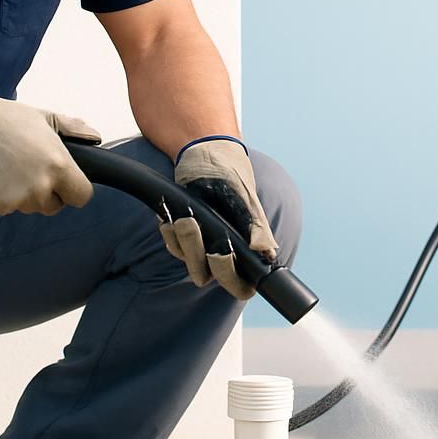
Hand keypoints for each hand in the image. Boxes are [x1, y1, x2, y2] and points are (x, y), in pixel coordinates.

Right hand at [0, 76, 98, 215]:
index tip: (66, 184)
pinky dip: (2, 198)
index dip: (74, 190)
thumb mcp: (45, 117)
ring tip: (11, 168)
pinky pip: (6, 208)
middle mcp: (41, 186)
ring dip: (24, 195)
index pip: (82, 196)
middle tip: (31, 170)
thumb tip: (95, 137)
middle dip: (48, 193)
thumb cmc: (3, 119)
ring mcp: (18, 199)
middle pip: (55, 206)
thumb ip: (74, 129)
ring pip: (30, 207)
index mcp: (59, 166)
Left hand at [159, 137, 278, 299]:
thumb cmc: (229, 172)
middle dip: (196, 252)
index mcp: (247, 247)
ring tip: (182, 215)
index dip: (231, 278)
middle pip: (210, 276)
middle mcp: (225, 251)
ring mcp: (204, 245)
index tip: (220, 253)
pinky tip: (171, 214)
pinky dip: (169, 232)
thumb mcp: (242, 195)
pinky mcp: (184, 236)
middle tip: (191, 223)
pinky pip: (173, 246)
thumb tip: (267, 253)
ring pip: (188, 262)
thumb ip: (255, 226)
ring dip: (182, 239)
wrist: (204, 152)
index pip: (242, 285)